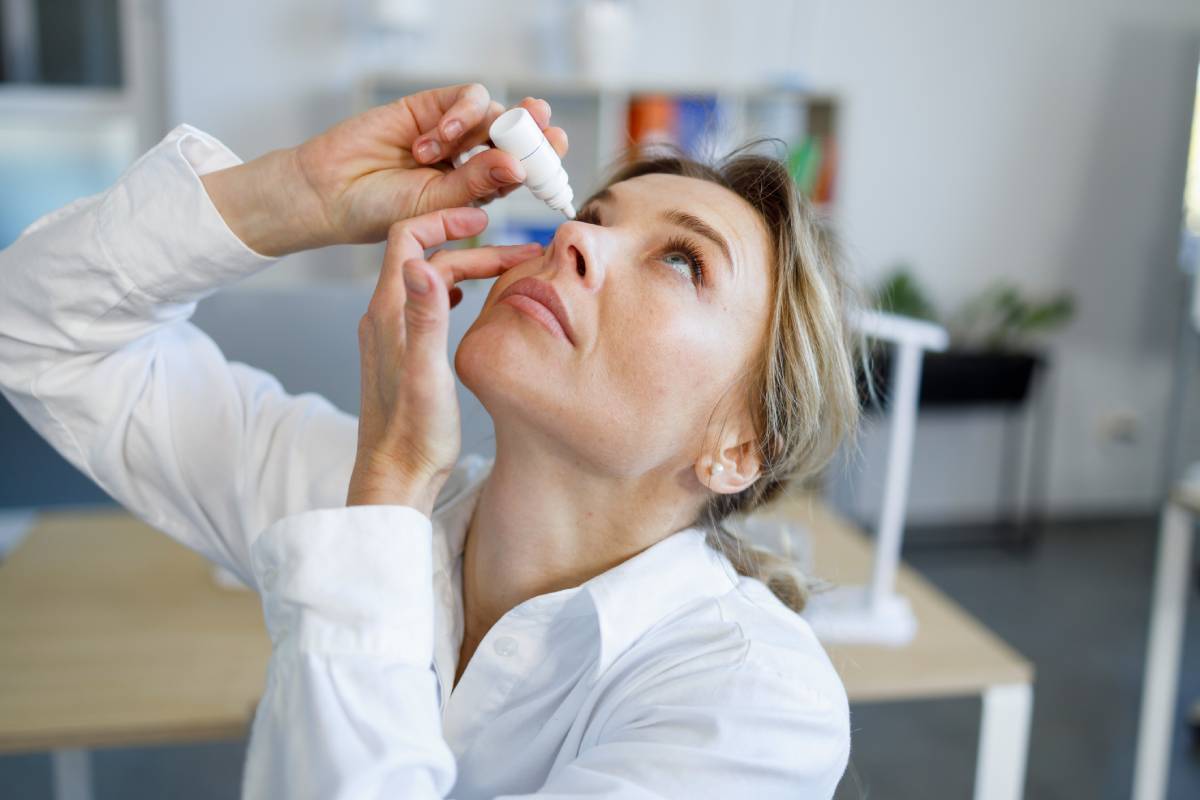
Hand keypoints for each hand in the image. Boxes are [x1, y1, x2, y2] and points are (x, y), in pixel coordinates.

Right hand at [201, 84, 567, 256]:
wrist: (329, 194)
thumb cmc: (380, 213)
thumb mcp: (434, 205)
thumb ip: (475, 183)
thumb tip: (518, 166)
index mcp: (479, 189)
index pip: (523, 171)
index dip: (544, 162)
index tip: (559, 159)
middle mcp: (471, 158)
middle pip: (516, 135)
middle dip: (535, 132)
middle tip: (547, 130)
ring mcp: (452, 131)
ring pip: (493, 113)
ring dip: (479, 128)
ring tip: (440, 152)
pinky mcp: (430, 106)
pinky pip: (465, 98)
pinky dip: (457, 115)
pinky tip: (431, 139)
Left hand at [346, 208, 540, 513]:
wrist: (395, 476)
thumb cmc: (415, 432)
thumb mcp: (426, 371)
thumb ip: (426, 316)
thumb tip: (421, 264)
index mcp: (390, 312)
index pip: (407, 237)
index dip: (445, 220)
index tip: (485, 220)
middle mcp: (385, 317)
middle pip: (425, 258)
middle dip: (473, 248)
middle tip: (520, 255)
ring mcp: (391, 335)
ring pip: (429, 281)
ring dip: (467, 269)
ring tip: (506, 272)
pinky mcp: (401, 353)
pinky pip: (426, 305)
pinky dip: (453, 291)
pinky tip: (469, 301)